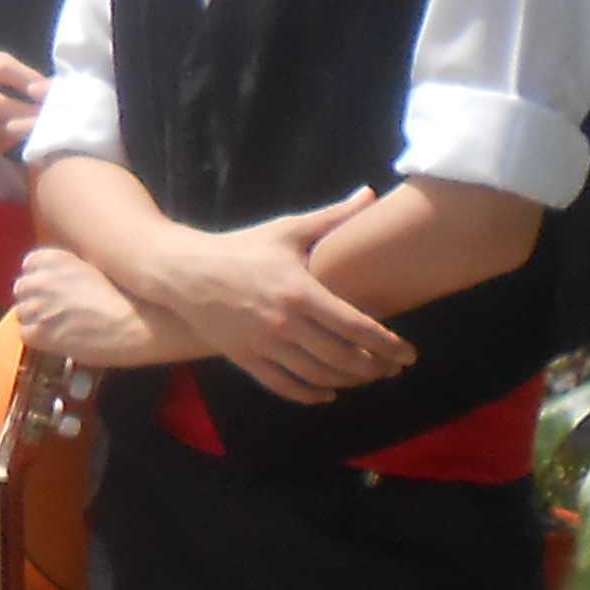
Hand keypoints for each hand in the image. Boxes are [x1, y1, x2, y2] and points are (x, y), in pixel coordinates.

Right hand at [0, 48, 50, 159]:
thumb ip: (13, 73)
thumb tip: (51, 90)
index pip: (4, 68)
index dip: (32, 82)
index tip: (56, 94)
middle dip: (29, 116)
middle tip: (52, 122)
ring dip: (21, 132)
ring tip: (36, 131)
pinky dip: (3, 144)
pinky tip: (9, 138)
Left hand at [9, 247, 170, 373]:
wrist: (146, 322)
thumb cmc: (132, 293)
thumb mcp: (98, 266)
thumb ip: (72, 271)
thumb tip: (63, 281)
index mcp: (54, 258)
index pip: (30, 266)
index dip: (43, 280)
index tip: (56, 289)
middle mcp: (40, 279)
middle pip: (22, 290)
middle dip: (37, 299)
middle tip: (59, 311)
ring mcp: (38, 306)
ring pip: (22, 313)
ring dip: (38, 319)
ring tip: (63, 326)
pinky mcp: (42, 333)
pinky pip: (26, 335)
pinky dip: (40, 338)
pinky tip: (61, 340)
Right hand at [152, 190, 413, 404]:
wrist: (181, 271)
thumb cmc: (239, 249)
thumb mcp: (286, 230)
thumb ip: (332, 217)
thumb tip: (369, 194)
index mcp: (301, 292)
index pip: (357, 327)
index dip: (388, 344)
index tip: (408, 353)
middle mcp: (285, 323)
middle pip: (343, 357)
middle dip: (375, 367)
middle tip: (392, 368)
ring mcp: (263, 344)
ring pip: (317, 375)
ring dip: (348, 381)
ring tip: (366, 377)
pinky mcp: (244, 358)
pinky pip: (283, 386)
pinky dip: (310, 395)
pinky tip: (327, 393)